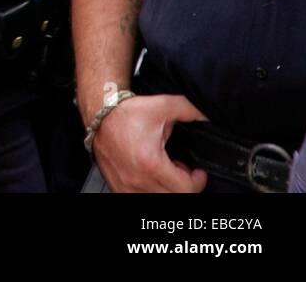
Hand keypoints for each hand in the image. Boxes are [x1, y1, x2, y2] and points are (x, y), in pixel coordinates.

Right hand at [92, 93, 208, 192]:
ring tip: (164, 172)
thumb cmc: (125, 113)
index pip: (186, 189)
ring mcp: (126, 186)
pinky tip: (150, 176)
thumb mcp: (162, 106)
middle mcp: (138, 179)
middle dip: (183, 185)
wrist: (98, 116)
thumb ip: (189, 110)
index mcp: (151, 163)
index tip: (197, 172)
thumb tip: (207, 115)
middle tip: (181, 170)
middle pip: (174, 197)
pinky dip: (150, 190)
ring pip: (158, 199)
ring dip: (167, 189)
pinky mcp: (117, 187)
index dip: (197, 180)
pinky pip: (140, 198)